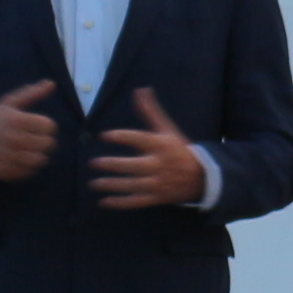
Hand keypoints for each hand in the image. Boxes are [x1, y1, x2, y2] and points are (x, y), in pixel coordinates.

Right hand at [0, 78, 58, 182]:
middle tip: (35, 137)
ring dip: (38, 153)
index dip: (47, 126)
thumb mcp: (11, 103)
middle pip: (48, 143)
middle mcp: (15, 139)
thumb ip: (32, 93)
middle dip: (45, 140)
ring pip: (41, 159)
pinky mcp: (9, 171)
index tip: (39, 126)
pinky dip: (29, 165)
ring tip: (30, 148)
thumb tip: (51, 83)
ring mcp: (12, 157)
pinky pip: (30, 171)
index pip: (49, 126)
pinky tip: (21, 157)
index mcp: (17, 120)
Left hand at [89, 89, 208, 211]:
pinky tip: (104, 202)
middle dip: (110, 164)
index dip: (120, 137)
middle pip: (131, 165)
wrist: (200, 177)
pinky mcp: (155, 198)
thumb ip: (151, 111)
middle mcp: (158, 164)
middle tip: (92, 163)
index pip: (138, 139)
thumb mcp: (167, 129)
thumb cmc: (179, 149)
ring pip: (130, 185)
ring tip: (93, 183)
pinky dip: (119, 203)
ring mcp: (156, 183)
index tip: (103, 136)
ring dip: (110, 184)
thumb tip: (141, 90)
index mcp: (160, 145)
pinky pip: (135, 201)